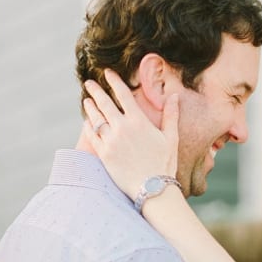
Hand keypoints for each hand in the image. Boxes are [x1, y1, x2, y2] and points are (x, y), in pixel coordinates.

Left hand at [82, 69, 179, 197]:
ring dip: (90, 108)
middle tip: (89, 83)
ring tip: (87, 101)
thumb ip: (171, 115)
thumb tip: (175, 96)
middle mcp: (122, 128)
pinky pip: (92, 136)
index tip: (107, 73)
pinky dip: (89, 127)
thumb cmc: (165, 164)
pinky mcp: (104, 154)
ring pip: (96, 119)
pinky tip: (87, 122)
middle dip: (96, 91)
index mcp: (138, 121)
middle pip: (104, 104)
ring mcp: (111, 141)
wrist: (153, 189)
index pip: (123, 95)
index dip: (114, 81)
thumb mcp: (171, 138)